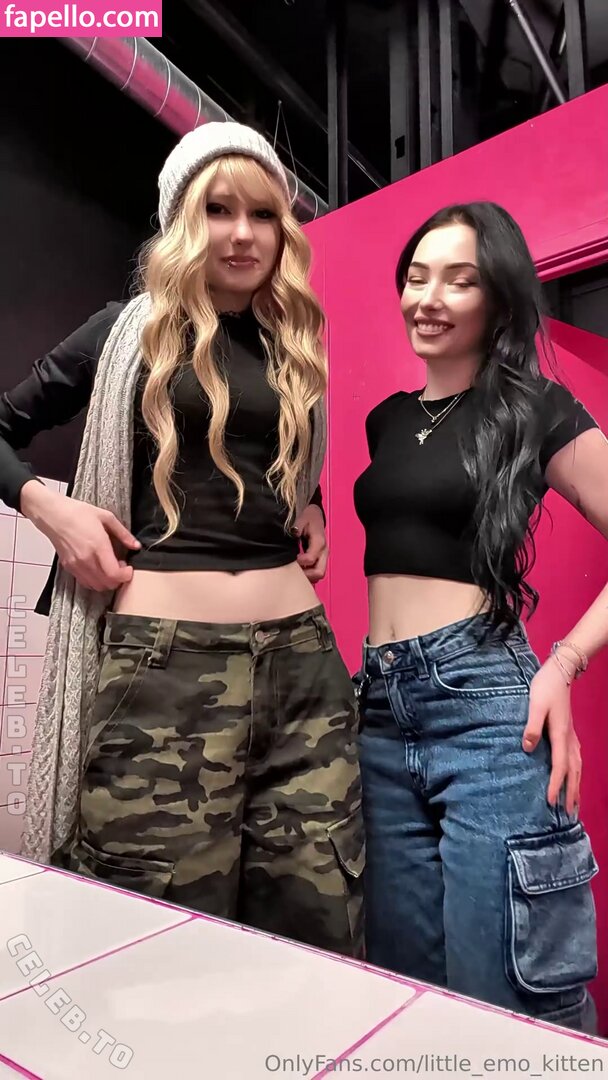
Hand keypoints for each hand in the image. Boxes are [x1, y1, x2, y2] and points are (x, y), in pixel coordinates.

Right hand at [21, 482, 140, 592]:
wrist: (53, 514)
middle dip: (118, 579)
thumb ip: (123, 533)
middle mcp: (86, 559)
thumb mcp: (106, 517)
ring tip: (109, 567)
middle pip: (107, 584)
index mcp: (98, 546)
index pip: (114, 574)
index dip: (126, 575)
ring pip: (96, 586)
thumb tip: (136, 545)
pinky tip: (97, 568)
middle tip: (120, 566)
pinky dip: (95, 581)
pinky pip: (85, 582)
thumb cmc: (78, 512)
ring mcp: (76, 565)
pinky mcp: (68, 567)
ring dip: (107, 581)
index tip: (129, 568)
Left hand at [293, 504, 327, 583]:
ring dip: (307, 576)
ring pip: (319, 575)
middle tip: (293, 572)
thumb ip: (297, 526)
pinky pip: (317, 572)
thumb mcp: (302, 519)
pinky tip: (299, 571)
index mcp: (319, 542)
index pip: (311, 559)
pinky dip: (309, 575)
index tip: (292, 559)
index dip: (300, 562)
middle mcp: (324, 552)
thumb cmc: (308, 518)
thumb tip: (294, 533)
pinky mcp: (321, 559)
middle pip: (319, 572)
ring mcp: (323, 557)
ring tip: (295, 571)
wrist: (315, 516)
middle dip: (306, 575)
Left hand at [522, 656, 581, 814]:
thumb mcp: (535, 705)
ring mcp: (571, 736)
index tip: (551, 802)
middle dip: (571, 793)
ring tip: (575, 803)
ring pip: (578, 767)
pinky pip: (576, 760)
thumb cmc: (545, 688)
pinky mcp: (570, 732)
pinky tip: (574, 777)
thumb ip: (531, 726)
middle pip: (573, 772)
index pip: (560, 767)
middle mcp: (569, 739)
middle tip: (569, 814)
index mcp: (560, 735)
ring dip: (576, 786)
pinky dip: (577, 773)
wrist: (559, 672)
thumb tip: (527, 749)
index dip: (556, 785)